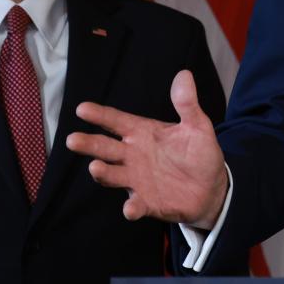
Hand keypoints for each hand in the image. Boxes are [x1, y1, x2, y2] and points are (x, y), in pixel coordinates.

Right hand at [66, 70, 227, 226]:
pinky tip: (130, 208)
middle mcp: (133, 156)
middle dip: (88, 144)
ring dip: (103, 172)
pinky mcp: (147, 203)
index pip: (116, 121)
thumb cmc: (199, 153)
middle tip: (72, 140)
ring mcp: (137, 180)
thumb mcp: (197, 126)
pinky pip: (136, 205)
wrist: (211, 188)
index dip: (100, 115)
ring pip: (113, 175)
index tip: (82, 108)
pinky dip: (132, 207)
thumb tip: (184, 75)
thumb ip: (187, 104)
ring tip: (95, 167)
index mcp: (142, 133)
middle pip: (105, 148)